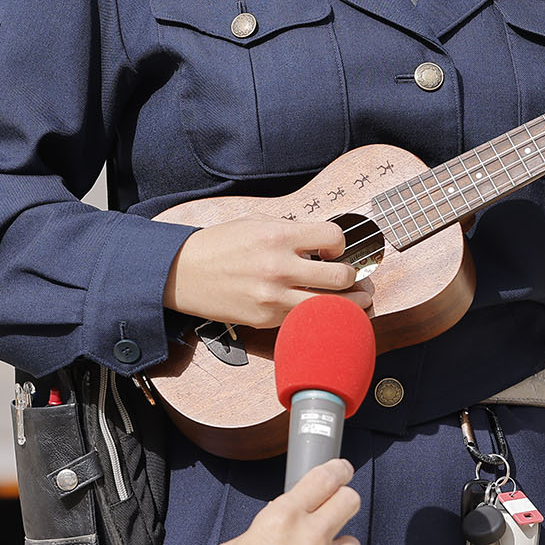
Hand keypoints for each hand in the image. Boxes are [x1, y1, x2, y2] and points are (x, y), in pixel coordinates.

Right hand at [163, 217, 372, 327]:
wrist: (183, 273)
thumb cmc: (221, 245)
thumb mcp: (256, 223)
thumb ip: (291, 230)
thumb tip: (324, 242)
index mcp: (278, 235)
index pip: (334, 238)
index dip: (340, 244)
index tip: (334, 250)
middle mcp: (279, 267)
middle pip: (340, 276)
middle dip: (353, 277)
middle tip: (355, 278)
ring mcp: (273, 297)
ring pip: (330, 307)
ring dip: (350, 304)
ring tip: (360, 301)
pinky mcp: (266, 320)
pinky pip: (304, 321)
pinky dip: (319, 317)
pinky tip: (326, 312)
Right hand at [203, 458, 360, 544]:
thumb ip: (259, 530)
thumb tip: (272, 524)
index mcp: (282, 517)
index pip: (323, 478)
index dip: (337, 470)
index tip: (341, 470)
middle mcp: (312, 535)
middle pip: (349, 501)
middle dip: (345, 501)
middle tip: (337, 508)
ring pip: (351, 544)